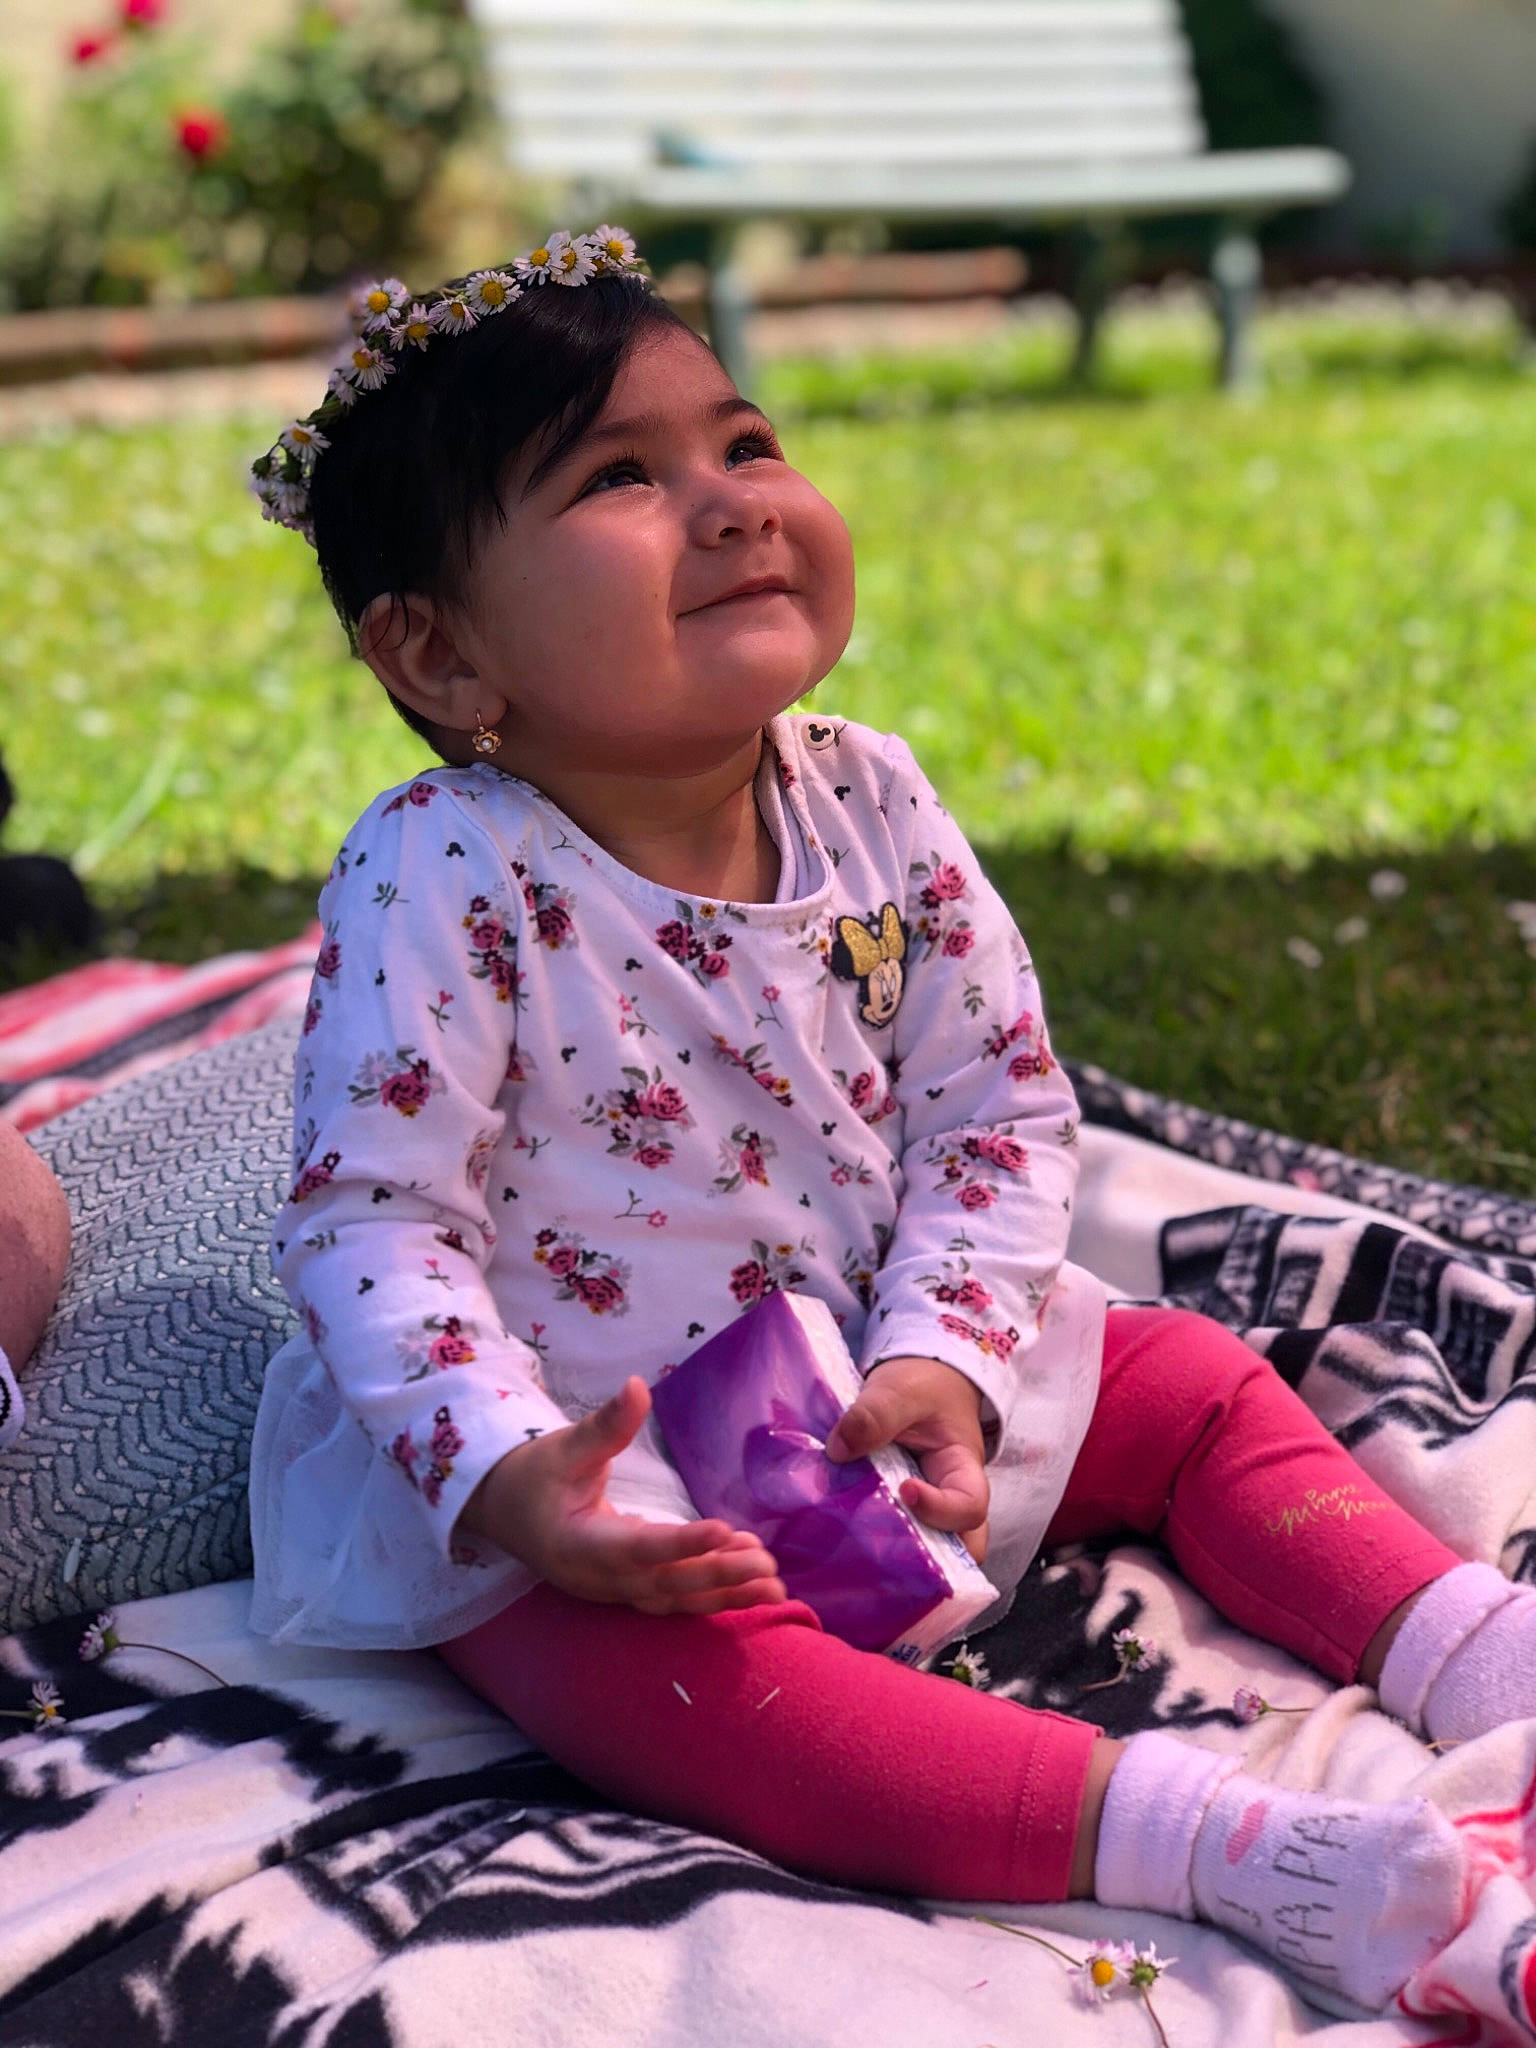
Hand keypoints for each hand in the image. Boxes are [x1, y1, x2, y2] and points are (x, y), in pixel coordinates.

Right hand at [458, 1376, 787, 1615]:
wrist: (504, 1513)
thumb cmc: (534, 1476)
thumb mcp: (564, 1446)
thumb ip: (606, 1425)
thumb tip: (637, 1386)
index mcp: (577, 1545)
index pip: (636, 1548)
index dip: (681, 1543)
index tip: (724, 1530)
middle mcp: (597, 1579)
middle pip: (664, 1583)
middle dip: (716, 1574)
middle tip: (766, 1561)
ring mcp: (613, 1593)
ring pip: (675, 1601)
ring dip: (725, 1594)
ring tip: (774, 1584)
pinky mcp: (628, 1593)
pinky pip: (676, 1602)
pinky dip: (715, 1598)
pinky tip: (755, 1588)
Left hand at [824, 1355, 989, 1564]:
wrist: (920, 1378)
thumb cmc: (923, 1384)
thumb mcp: (901, 1389)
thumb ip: (875, 1414)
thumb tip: (839, 1450)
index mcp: (962, 1469)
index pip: (969, 1506)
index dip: (941, 1510)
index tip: (905, 1490)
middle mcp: (949, 1498)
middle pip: (957, 1547)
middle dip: (925, 1555)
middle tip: (882, 1546)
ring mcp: (924, 1507)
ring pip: (924, 1549)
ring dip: (895, 1551)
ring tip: (857, 1547)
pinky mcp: (896, 1508)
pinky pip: (892, 1534)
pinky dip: (871, 1537)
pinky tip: (840, 1532)